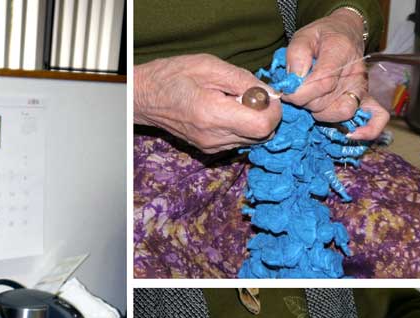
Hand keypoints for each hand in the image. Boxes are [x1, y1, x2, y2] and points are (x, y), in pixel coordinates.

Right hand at [134, 54, 281, 152]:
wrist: (145, 97)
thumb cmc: (172, 76)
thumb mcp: (210, 66)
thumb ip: (244, 81)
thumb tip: (270, 92)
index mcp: (214, 114)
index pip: (263, 126)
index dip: (273, 110)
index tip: (265, 94)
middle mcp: (213, 137)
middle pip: (262, 136)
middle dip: (266, 115)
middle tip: (251, 95)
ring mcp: (210, 147)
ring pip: (253, 141)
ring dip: (253, 121)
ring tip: (235, 102)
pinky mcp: (208, 150)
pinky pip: (239, 141)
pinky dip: (242, 127)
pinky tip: (227, 111)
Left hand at [283, 8, 388, 139]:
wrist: (343, 33)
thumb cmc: (320, 38)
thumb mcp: (302, 38)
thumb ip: (296, 56)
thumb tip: (295, 80)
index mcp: (340, 52)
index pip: (321, 83)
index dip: (299, 93)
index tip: (287, 92)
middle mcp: (355, 72)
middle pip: (326, 101)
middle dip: (305, 102)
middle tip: (298, 93)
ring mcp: (362, 87)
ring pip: (343, 112)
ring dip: (321, 113)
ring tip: (312, 102)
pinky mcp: (366, 98)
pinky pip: (377, 117)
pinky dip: (368, 129)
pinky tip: (351, 134)